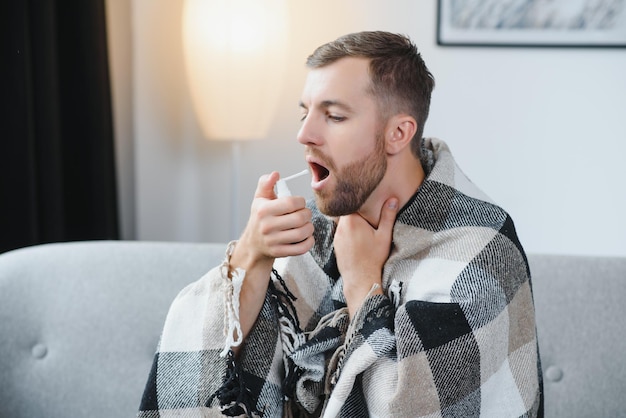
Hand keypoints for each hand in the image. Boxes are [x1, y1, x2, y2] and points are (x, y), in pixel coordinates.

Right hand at [233, 172, 314, 272]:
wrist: (253, 243)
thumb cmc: (260, 217)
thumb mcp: (260, 198)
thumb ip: (266, 183)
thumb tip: (275, 174)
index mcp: (263, 210)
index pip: (291, 203)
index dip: (301, 201)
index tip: (299, 203)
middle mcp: (267, 226)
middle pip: (300, 218)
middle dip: (307, 214)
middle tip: (304, 214)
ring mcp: (273, 241)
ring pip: (303, 233)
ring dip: (309, 227)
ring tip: (305, 224)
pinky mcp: (280, 252)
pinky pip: (302, 248)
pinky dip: (309, 242)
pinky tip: (306, 236)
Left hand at [334, 197, 397, 316]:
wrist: (360, 279)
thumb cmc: (373, 258)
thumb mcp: (384, 236)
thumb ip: (388, 216)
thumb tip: (392, 199)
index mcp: (352, 220)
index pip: (352, 201)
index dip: (359, 199)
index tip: (368, 199)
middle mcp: (341, 226)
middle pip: (347, 211)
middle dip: (356, 210)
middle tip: (368, 211)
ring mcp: (337, 235)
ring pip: (343, 222)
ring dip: (352, 222)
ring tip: (364, 225)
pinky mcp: (336, 244)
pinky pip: (341, 232)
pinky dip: (348, 231)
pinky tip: (358, 237)